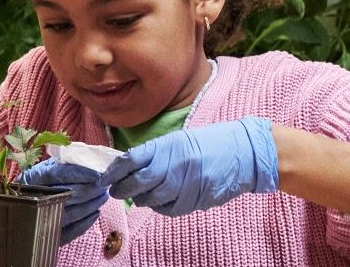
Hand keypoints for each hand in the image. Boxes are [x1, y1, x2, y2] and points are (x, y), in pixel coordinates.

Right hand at [21, 158, 106, 243]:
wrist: (19, 207)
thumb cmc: (37, 183)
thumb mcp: (44, 169)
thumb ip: (61, 165)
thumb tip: (88, 161)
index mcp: (30, 178)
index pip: (57, 174)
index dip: (80, 173)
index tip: (98, 172)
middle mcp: (32, 198)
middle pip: (66, 195)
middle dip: (90, 189)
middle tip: (104, 185)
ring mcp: (39, 218)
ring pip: (70, 214)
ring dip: (91, 205)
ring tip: (103, 196)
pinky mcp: (47, 235)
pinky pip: (70, 232)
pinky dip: (85, 223)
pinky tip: (95, 213)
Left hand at [99, 117, 279, 216]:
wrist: (244, 152)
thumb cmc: (208, 144)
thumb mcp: (178, 140)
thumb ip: (153, 153)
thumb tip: (126, 167)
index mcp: (167, 146)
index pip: (130, 160)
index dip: (113, 171)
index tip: (104, 178)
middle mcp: (175, 165)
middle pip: (137, 183)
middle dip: (122, 189)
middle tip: (115, 191)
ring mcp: (186, 184)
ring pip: (152, 199)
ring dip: (140, 199)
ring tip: (137, 197)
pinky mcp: (197, 199)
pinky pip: (170, 209)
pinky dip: (160, 207)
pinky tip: (159, 202)